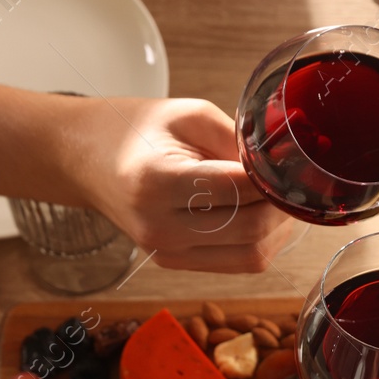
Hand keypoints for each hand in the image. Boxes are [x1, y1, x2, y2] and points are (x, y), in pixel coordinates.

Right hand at [69, 96, 293, 272]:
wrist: (86, 159)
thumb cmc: (134, 130)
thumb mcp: (188, 115)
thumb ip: (238, 140)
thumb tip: (285, 165)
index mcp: (156, 181)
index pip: (238, 189)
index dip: (275, 177)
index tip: (292, 163)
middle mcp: (159, 226)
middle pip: (251, 229)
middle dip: (283, 205)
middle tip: (292, 180)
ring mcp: (166, 252)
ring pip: (252, 256)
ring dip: (277, 230)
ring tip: (279, 198)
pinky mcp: (174, 263)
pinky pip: (237, 263)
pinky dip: (260, 242)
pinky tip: (262, 215)